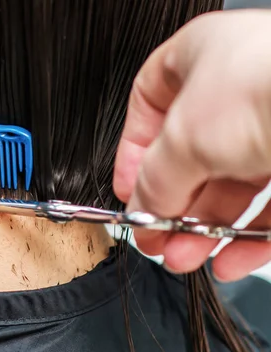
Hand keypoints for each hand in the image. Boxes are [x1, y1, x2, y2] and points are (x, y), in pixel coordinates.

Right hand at [113, 10, 270, 281]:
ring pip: (230, 186)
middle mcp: (239, 89)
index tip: (128, 188)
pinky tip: (231, 259)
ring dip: (204, 230)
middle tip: (157, 236)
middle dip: (171, 206)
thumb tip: (143, 208)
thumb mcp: (182, 141)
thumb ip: (153, 181)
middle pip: (189, 156)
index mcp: (202, 58)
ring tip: (185, 257)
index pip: (150, 103)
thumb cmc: (270, 86)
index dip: (133, 150)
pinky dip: (249, 237)